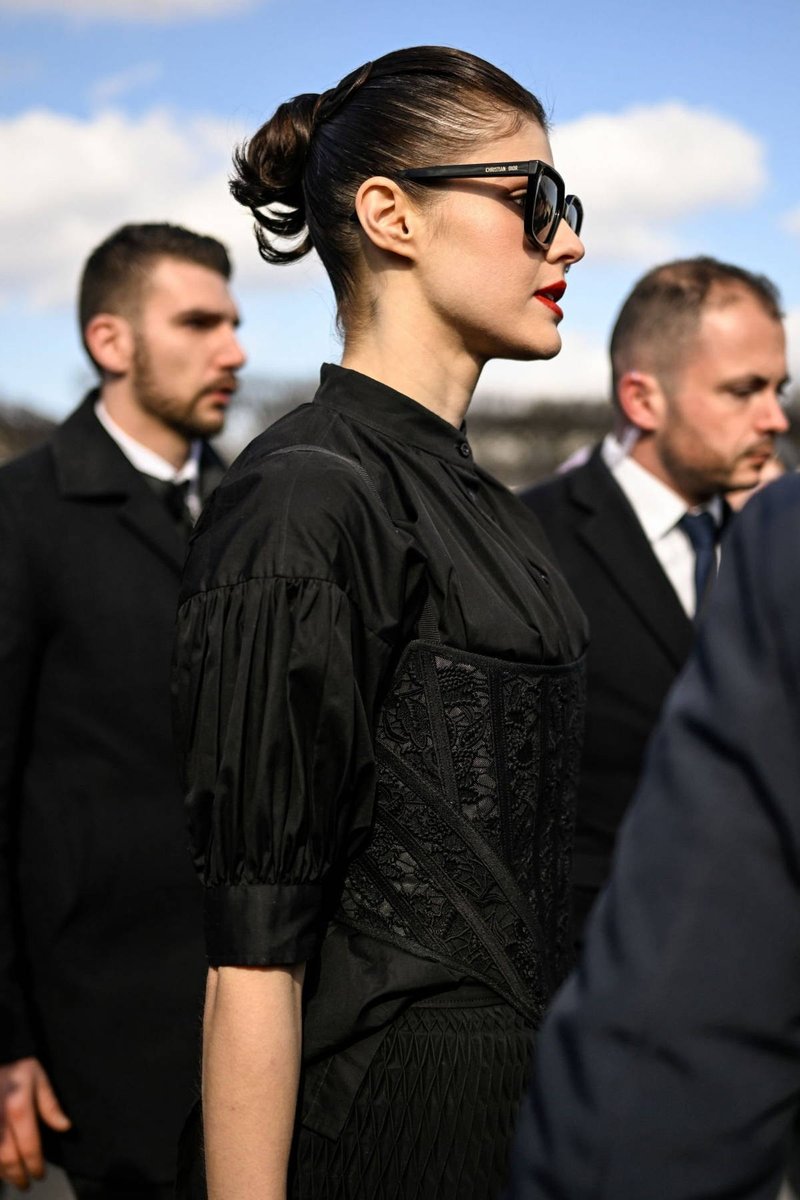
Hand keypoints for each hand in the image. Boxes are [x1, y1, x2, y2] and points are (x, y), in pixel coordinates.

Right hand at [0, 1057, 70, 1189]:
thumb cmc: (16, 1067)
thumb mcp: (38, 1078)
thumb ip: (50, 1105)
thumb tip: (65, 1127)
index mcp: (18, 1108)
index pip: (29, 1145)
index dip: (35, 1164)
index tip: (40, 1174)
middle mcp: (0, 1118)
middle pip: (8, 1157)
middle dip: (18, 1174)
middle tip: (26, 1184)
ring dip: (3, 1173)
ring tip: (13, 1178)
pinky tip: (0, 1166)